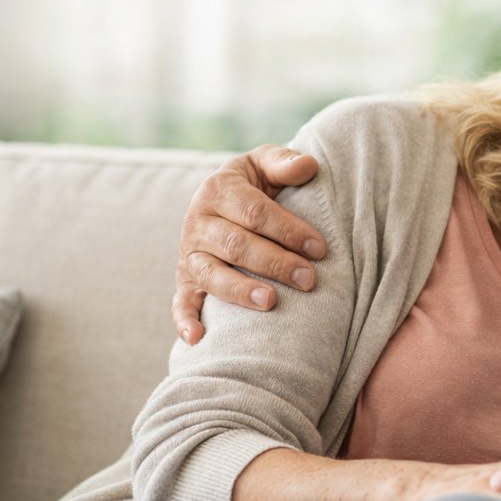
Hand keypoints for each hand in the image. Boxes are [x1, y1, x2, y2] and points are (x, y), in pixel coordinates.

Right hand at [173, 145, 327, 344]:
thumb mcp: (264, 163)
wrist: (219, 201)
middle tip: (309, 279)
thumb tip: (308, 165)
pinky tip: (198, 338)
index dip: (288, 230)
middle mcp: (197, 222)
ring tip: (272, 302)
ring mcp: (188, 254)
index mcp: (217, 190)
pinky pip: (180, 302)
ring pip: (213, 275)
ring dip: (241, 290)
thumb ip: (284, 162)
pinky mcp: (184, 280)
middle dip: (276, 263)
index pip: (255, 212)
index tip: (320, 247)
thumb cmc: (253, 184)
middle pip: (237, 246)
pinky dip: (185, 320)